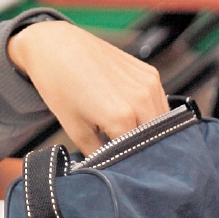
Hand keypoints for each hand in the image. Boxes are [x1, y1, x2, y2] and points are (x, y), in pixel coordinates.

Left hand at [8, 20, 167, 155]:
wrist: (55, 46)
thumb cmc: (59, 86)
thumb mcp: (74, 128)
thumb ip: (98, 154)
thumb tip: (112, 169)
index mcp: (121, 117)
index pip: (138, 155)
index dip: (131, 165)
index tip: (125, 171)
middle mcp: (141, 99)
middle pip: (156, 140)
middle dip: (145, 151)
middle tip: (129, 156)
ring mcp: (149, 83)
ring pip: (163, 121)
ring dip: (152, 132)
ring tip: (131, 136)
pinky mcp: (149, 72)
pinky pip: (159, 101)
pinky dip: (151, 113)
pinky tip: (134, 115)